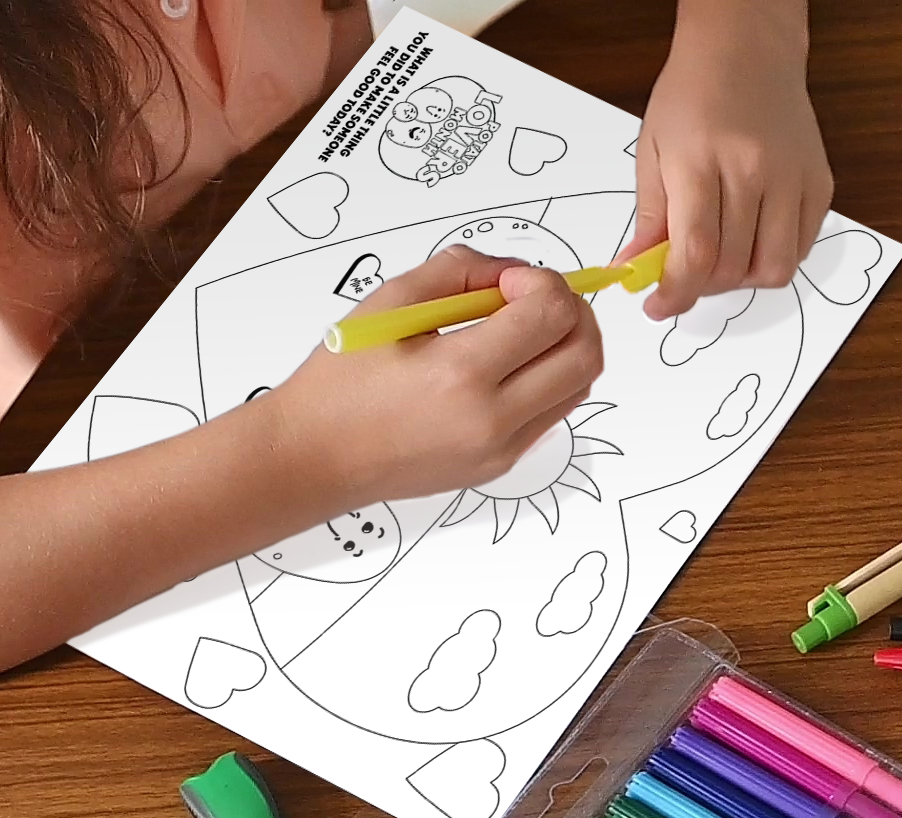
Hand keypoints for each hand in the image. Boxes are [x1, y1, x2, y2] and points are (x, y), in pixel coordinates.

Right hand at [269, 248, 602, 507]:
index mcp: (460, 374)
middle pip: (585, 354)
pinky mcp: (501, 464)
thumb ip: (460, 270)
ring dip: (567, 345)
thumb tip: (512, 270)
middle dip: (572, 311)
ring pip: (580, 386)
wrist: (317, 455)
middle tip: (533, 298)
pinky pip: (554, 412)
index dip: (542, 282)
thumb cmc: (342, 381)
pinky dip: (549, 378)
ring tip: (521, 329)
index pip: (551, 315)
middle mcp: (492, 419)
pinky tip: (508, 364)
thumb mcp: (391, 303)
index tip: (507, 281)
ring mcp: (502, 449)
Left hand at [633, 0, 828, 320]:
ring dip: (743, 279)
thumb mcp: (653, 149)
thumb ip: (649, 217)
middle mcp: (753, 170)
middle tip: (686, 271)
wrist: (747, 50)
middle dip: (702, 285)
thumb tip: (636, 270)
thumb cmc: (694, 94)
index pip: (694, 253)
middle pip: (732, 268)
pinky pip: (801, 249)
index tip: (659, 307)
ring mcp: (792, 177)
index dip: (675, 294)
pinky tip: (752, 236)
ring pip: (774, 269)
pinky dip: (774, 257)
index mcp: (701, 160)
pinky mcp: (820, 184)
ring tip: (722, 256)